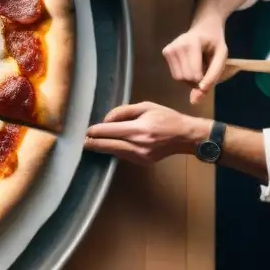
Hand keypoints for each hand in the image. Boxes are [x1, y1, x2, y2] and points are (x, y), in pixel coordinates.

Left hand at [85, 102, 209, 164]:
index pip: (108, 132)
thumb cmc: (167, 118)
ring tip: (92, 142)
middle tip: (82, 140)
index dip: (95, 131)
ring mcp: (141, 156)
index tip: (86, 130)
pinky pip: (123, 155)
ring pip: (114, 152)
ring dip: (103, 147)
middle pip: (107, 146)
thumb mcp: (145, 107)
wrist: (186, 136)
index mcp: (138, 130)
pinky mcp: (143, 162)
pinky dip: (116, 149)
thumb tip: (106, 121)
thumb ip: (123, 112)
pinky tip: (110, 145)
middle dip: (93, 143)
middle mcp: (138, 146)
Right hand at [163, 15, 228, 104]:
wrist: (204, 27)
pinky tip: (189, 63)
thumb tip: (194, 101)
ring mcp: (168, 48)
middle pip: (185, 78)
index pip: (194, 75)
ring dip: (190, 78)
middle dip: (197, 79)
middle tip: (206, 68)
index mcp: (192, 44)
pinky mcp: (165, 52)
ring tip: (198, 65)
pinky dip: (184, 74)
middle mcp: (176, 46)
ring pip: (178, 78)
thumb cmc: (215, 43)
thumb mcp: (221, 59)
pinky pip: (175, 74)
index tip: (211, 71)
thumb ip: (211, 78)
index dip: (204, 80)